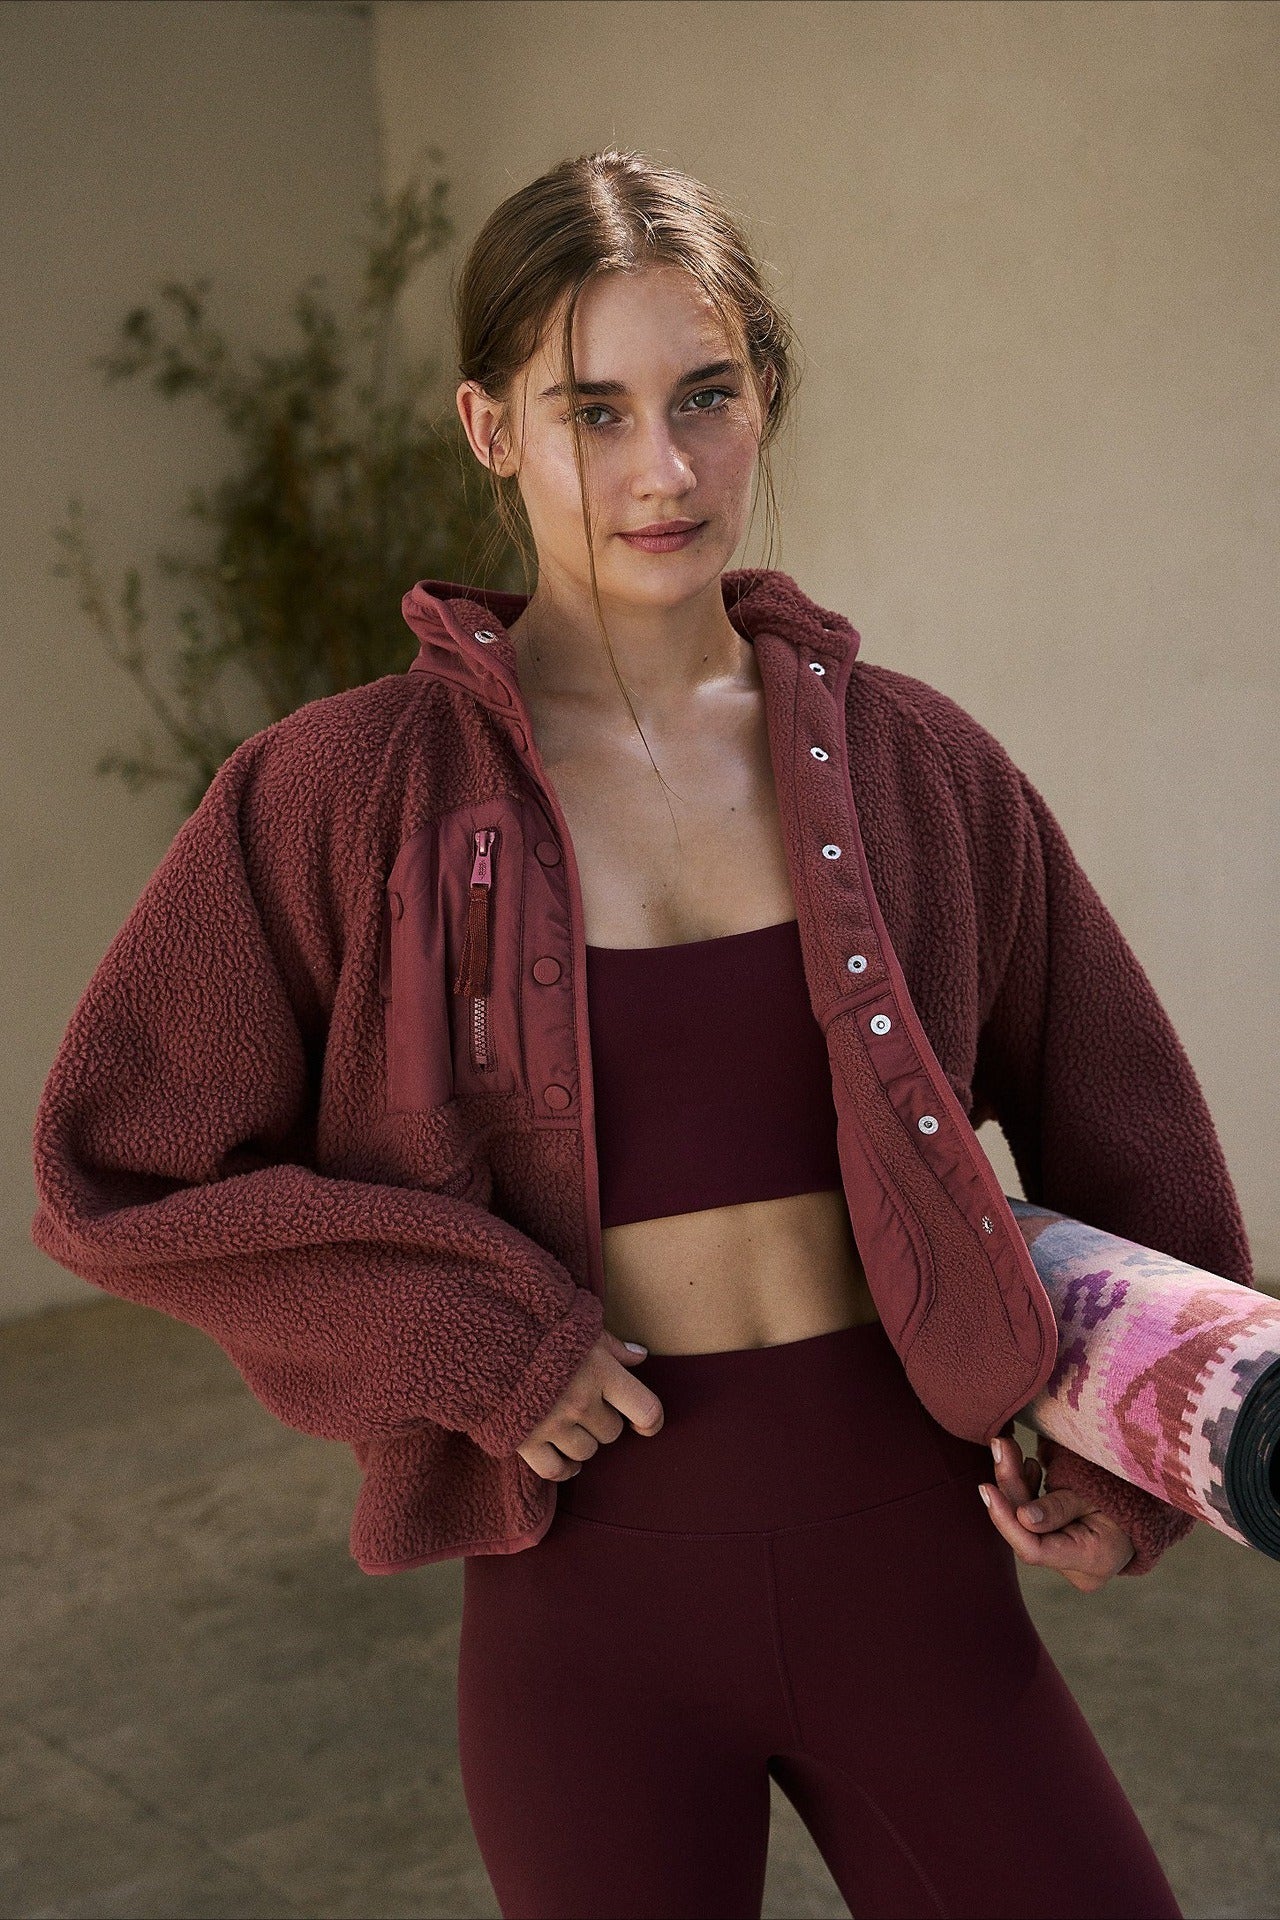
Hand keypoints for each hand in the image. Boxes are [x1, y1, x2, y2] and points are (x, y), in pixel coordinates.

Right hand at [516, 1329, 663, 1481]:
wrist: (481, 1338)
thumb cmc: (536, 1328)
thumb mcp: (579, 1328)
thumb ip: (612, 1346)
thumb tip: (641, 1356)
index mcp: (601, 1373)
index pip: (647, 1410)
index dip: (651, 1421)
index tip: (645, 1424)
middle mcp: (582, 1403)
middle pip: (612, 1433)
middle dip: (604, 1421)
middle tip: (588, 1405)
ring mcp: (553, 1426)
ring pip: (587, 1452)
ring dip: (583, 1441)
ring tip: (570, 1424)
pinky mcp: (525, 1442)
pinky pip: (555, 1471)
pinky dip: (564, 1469)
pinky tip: (566, 1461)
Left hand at [979, 1433, 1135, 1591]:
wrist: (1153, 1500)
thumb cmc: (1130, 1493)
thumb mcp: (1096, 1494)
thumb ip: (1058, 1507)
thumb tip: (1022, 1518)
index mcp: (1092, 1561)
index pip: (1035, 1550)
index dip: (1005, 1521)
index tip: (986, 1488)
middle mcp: (1076, 1569)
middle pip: (1027, 1530)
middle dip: (1010, 1487)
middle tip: (1000, 1445)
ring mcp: (1067, 1559)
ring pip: (1026, 1522)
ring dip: (1014, 1482)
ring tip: (1008, 1445)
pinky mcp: (1061, 1543)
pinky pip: (1034, 1519)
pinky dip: (1028, 1490)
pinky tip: (1028, 1465)